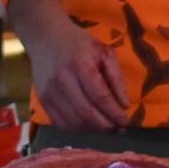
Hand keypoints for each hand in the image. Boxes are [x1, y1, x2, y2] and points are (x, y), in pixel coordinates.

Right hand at [18, 0, 130, 130]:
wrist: (46, 38)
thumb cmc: (79, 44)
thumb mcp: (104, 53)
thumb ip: (116, 78)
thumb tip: (124, 105)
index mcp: (81, 65)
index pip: (100, 97)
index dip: (114, 113)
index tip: (126, 122)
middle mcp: (63, 81)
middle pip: (87, 113)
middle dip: (106, 126)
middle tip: (119, 129)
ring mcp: (50, 93)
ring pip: (74, 122)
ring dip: (93, 130)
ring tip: (106, 127)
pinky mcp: (42, 101)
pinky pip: (61, 123)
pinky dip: (77, 129)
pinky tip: (89, 125)